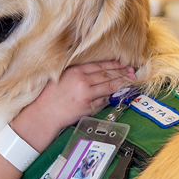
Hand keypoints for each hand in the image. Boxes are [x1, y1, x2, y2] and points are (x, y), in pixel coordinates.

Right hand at [14, 61, 134, 143]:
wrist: (45, 113)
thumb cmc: (51, 96)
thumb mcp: (62, 77)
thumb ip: (78, 73)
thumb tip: (97, 73)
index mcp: (75, 71)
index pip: (100, 66)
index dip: (114, 65)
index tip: (123, 64)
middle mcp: (82, 81)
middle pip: (107, 75)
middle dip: (122, 73)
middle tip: (132, 72)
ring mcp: (86, 94)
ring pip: (109, 87)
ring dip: (122, 84)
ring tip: (131, 81)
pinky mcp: (88, 106)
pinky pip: (104, 100)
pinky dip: (111, 97)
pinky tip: (118, 94)